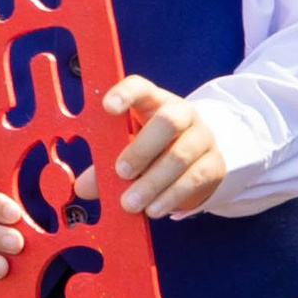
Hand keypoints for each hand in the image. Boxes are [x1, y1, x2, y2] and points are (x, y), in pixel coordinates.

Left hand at [105, 74, 226, 220]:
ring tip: (130, 204)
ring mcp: (202, 138)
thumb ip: (105, 166)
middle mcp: (182, 114)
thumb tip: (83, 187)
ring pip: (181, 155)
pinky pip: (194, 179)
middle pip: (169, 120)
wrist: (196, 165)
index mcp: (154, 102)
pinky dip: (170, 197)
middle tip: (121, 172)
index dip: (125, 94)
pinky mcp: (214, 165)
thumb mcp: (127, 152)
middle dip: (142, 148)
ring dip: (152, 182)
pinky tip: (153, 209)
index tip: (108, 108)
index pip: (141, 87)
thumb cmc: (153, 153)